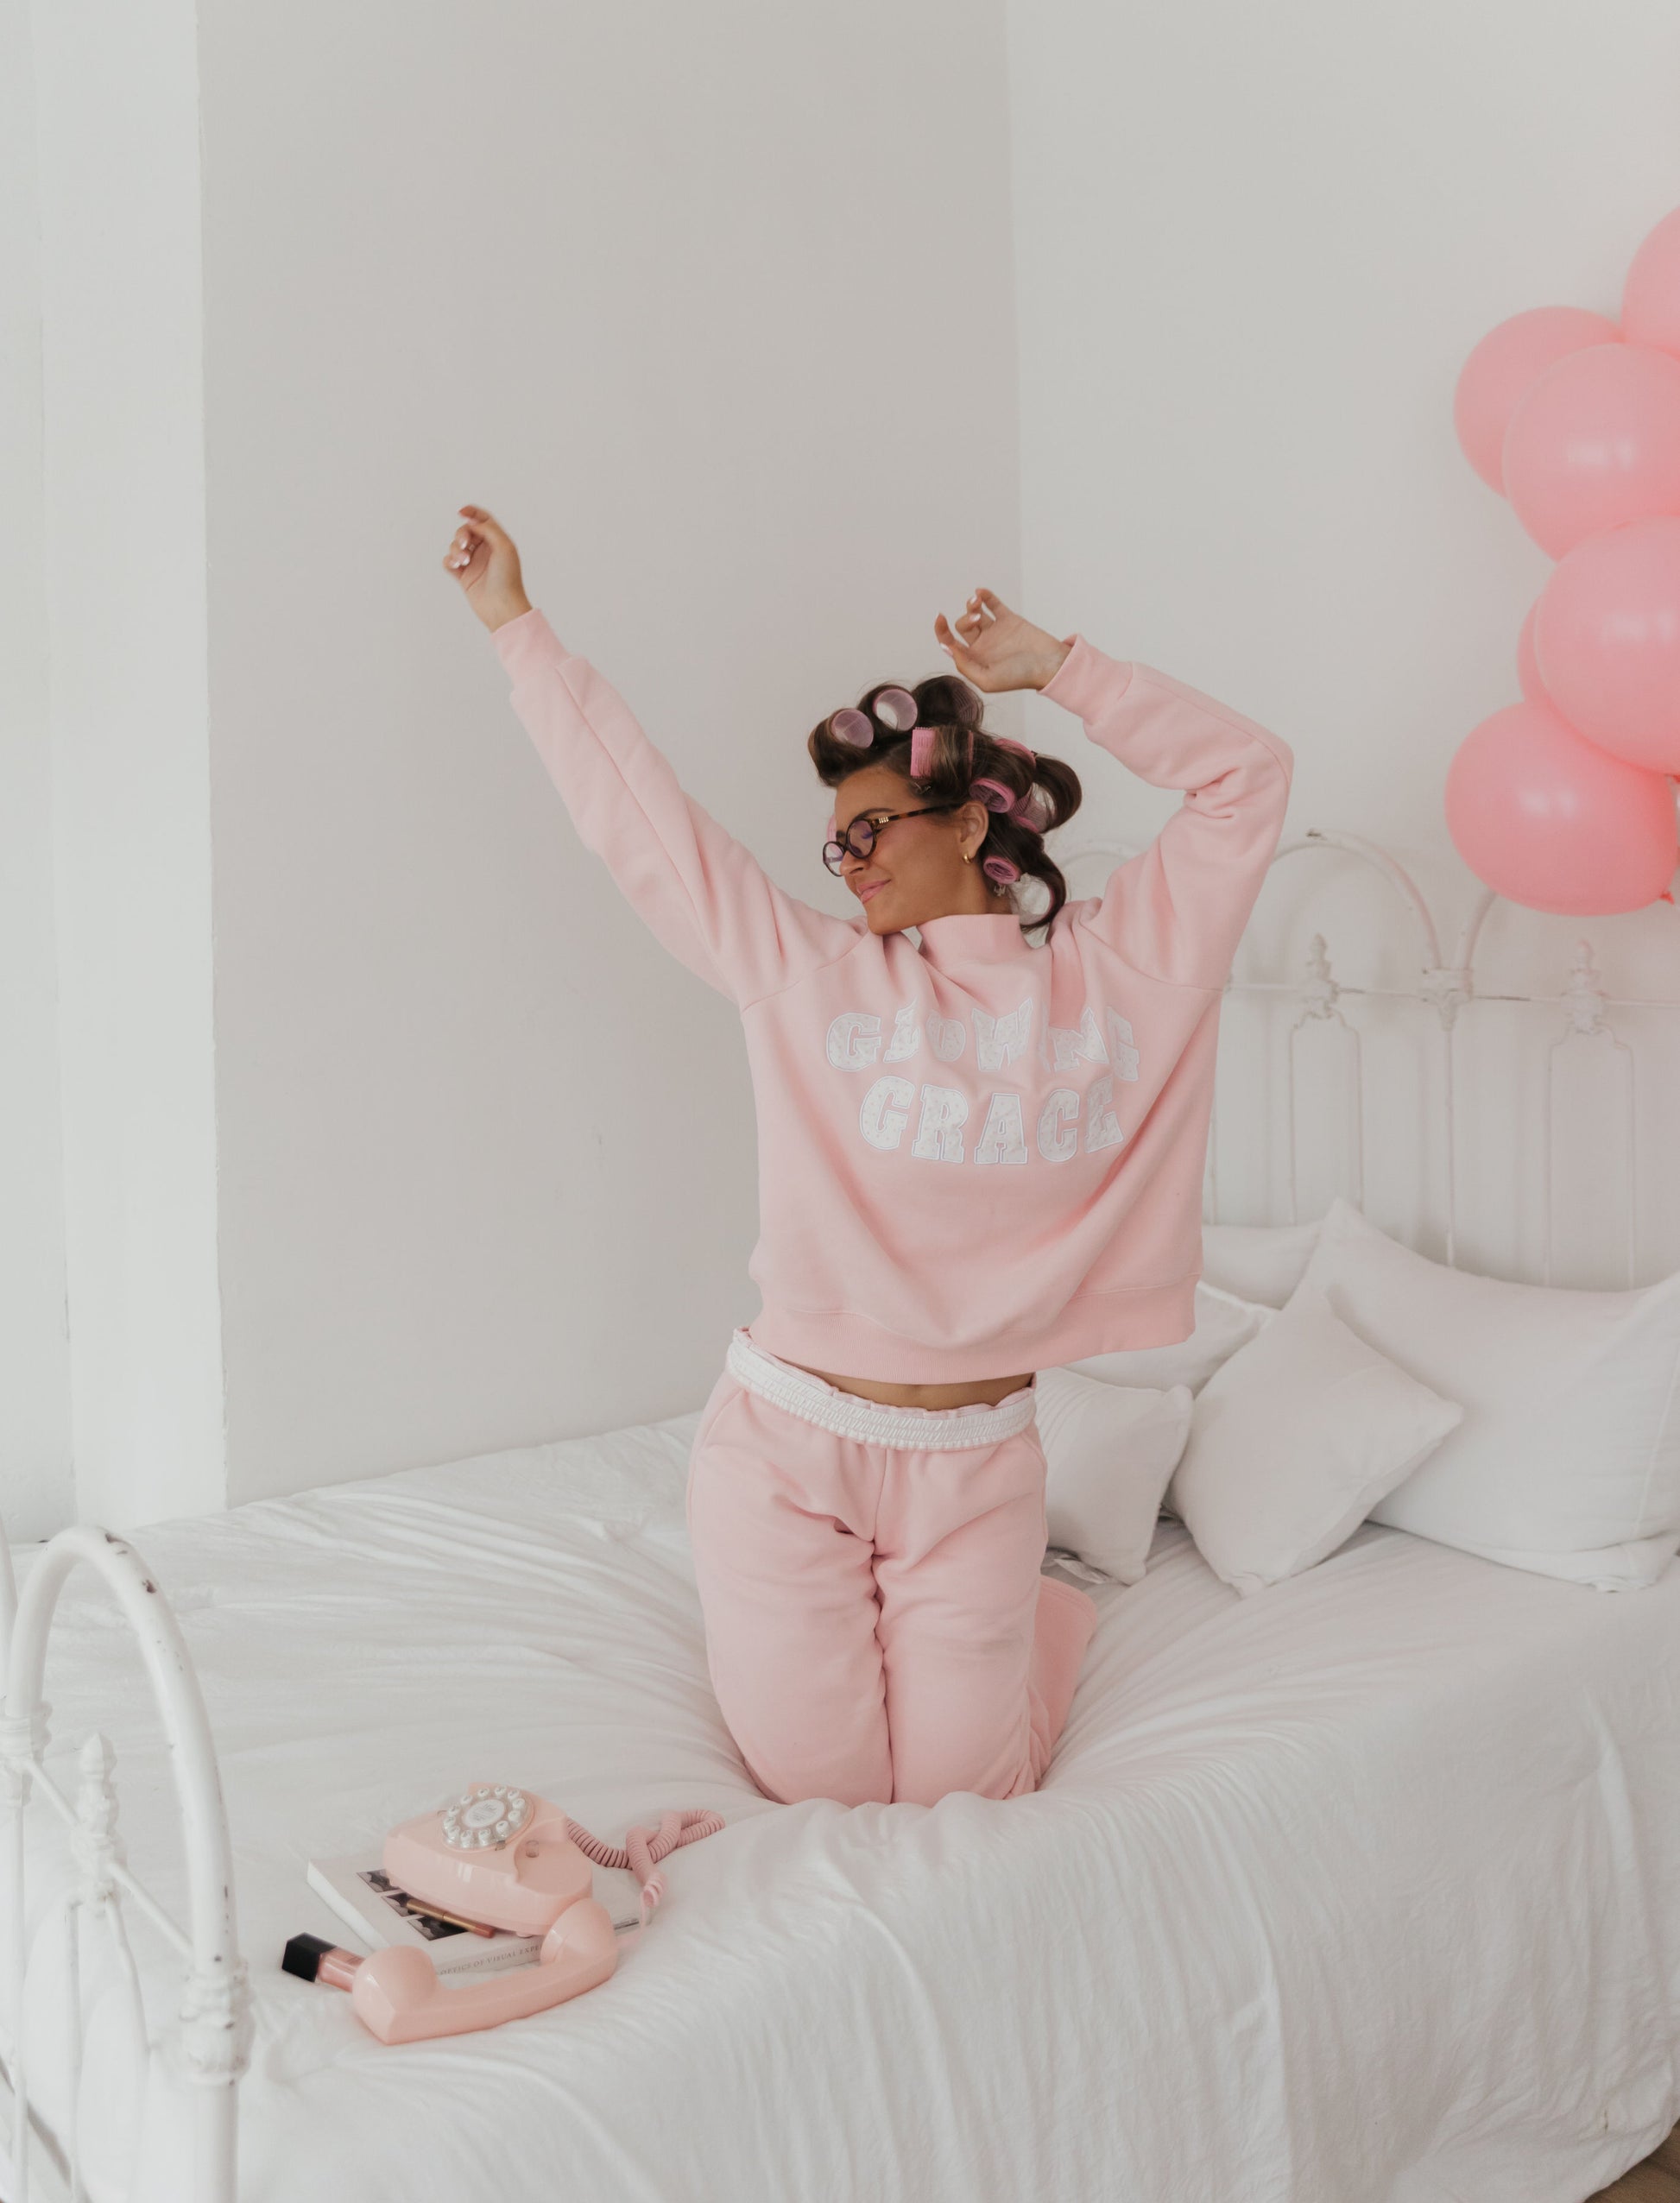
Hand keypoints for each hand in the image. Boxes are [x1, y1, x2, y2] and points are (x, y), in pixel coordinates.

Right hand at [442, 506, 532, 631]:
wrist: (502, 607)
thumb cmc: (508, 578)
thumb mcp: (504, 546)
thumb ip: (488, 529)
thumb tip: (472, 524)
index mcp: (497, 541)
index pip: (483, 520)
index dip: (471, 512)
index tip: (461, 512)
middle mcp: (485, 551)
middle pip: (465, 531)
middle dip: (461, 534)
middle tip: (465, 544)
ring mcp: (474, 564)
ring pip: (455, 546)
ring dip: (455, 549)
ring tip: (464, 561)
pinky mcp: (464, 577)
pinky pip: (449, 562)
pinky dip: (449, 561)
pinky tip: (456, 566)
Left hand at [933, 587, 1071, 692]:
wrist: (1048, 664)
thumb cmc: (1019, 677)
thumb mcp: (987, 680)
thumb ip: (965, 665)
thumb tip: (948, 648)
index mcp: (974, 660)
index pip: (950, 643)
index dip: (941, 631)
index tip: (940, 618)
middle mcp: (982, 645)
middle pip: (962, 626)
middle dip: (965, 619)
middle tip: (979, 621)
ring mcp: (995, 631)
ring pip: (975, 613)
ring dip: (971, 605)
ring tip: (977, 602)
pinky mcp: (1009, 620)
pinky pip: (993, 604)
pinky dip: (985, 596)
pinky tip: (980, 592)